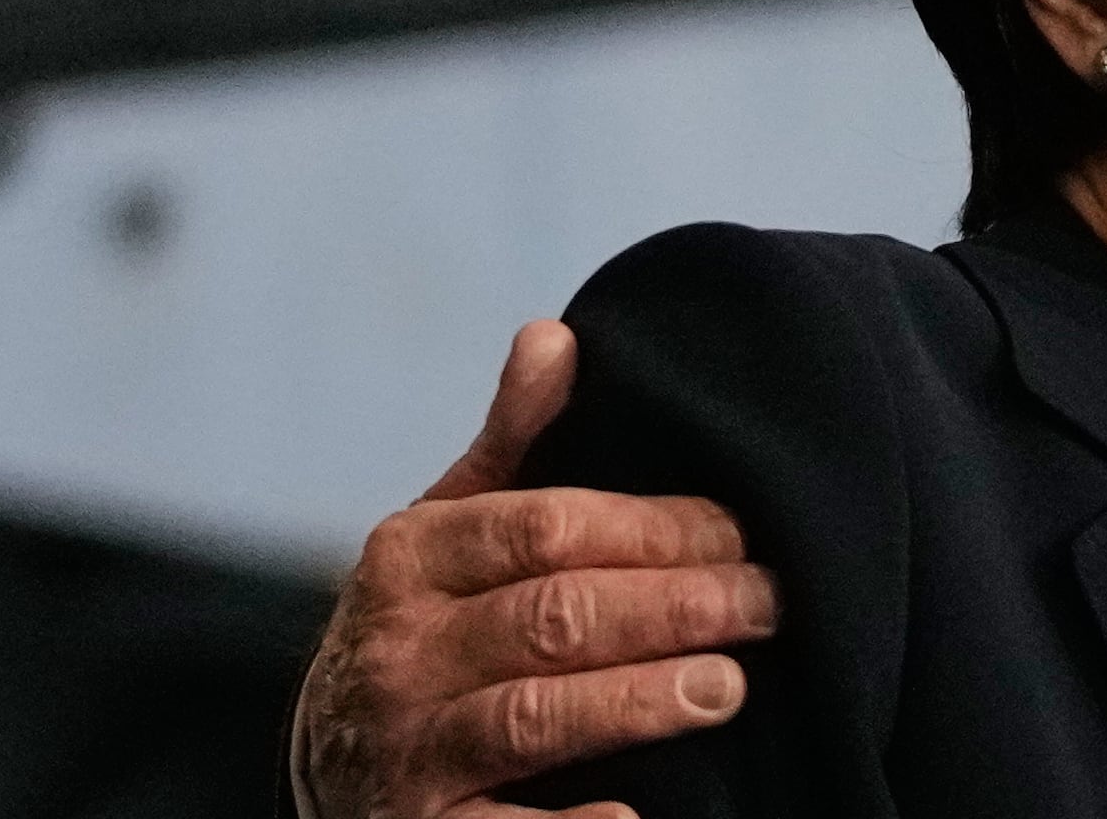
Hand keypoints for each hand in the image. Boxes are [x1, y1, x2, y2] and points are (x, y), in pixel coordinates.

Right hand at [293, 321, 779, 818]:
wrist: (334, 773)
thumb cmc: (432, 631)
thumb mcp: (447, 534)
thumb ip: (511, 446)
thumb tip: (555, 335)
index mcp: (407, 559)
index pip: (547, 527)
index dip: (658, 528)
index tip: (744, 532)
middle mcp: (394, 654)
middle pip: (556, 616)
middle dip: (677, 607)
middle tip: (771, 603)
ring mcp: (401, 752)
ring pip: (537, 715)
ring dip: (642, 700)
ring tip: (729, 687)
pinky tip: (640, 813)